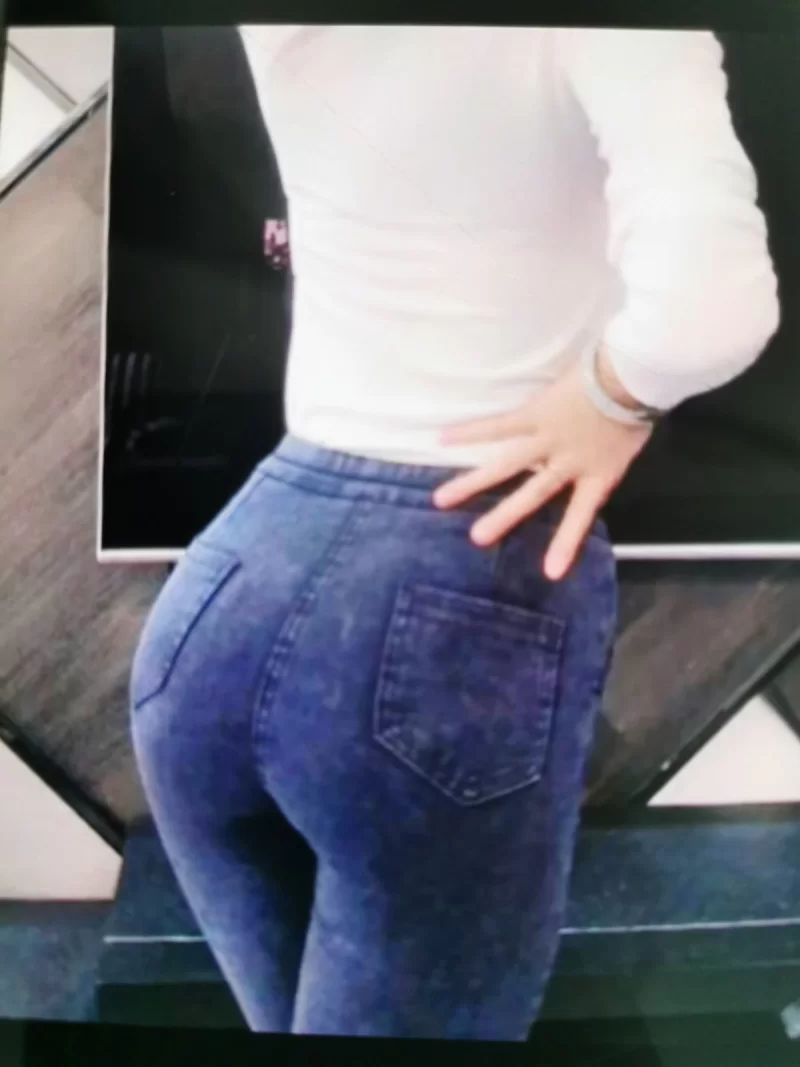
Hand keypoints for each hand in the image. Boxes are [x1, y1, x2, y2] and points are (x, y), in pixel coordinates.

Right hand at [432, 355, 652, 580]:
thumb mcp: (629, 443)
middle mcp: (566, 464)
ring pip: (506, 465)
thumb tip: (596, 454)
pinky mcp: (534, 415)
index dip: (566, 544)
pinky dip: (470, 431)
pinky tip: (442, 438)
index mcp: (596, 476)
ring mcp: (546, 441)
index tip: (549, 574)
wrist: (632, 378)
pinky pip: (499, 425)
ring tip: (442, 499)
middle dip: (503, 517)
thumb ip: (607, 456)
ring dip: (473, 482)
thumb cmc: (638, 405)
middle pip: (532, 495)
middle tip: (476, 538)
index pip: (579, 516)